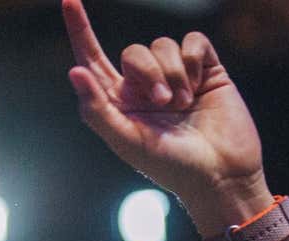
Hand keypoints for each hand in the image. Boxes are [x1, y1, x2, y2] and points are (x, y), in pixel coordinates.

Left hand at [62, 0, 270, 232]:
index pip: (93, 58)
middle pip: (133, 52)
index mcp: (119, 101)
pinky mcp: (205, 69)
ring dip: (172, 74)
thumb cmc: (170, 167)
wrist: (220, 175)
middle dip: (147, 73)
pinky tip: (198, 86)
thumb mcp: (126, 141)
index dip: (80, 29)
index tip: (68, 0)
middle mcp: (144, 85)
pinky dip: (192, 60)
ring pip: (163, 45)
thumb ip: (96, 108)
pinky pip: (193, 42)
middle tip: (163, 105)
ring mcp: (176, 76)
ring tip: (183, 105)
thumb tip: (75, 71)